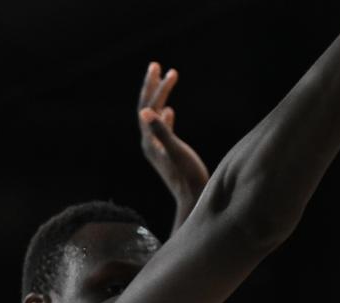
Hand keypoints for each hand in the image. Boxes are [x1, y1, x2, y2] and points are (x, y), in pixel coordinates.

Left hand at [138, 62, 208, 201]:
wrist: (194, 201)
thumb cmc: (189, 178)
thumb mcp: (176, 153)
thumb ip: (162, 132)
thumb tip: (145, 112)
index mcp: (150, 141)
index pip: (149, 108)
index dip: (157, 89)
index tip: (168, 71)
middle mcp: (149, 144)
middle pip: (146, 109)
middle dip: (152, 87)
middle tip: (156, 65)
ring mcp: (157, 149)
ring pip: (154, 117)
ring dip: (159, 98)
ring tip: (165, 81)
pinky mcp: (167, 155)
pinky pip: (162, 130)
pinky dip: (165, 117)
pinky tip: (171, 112)